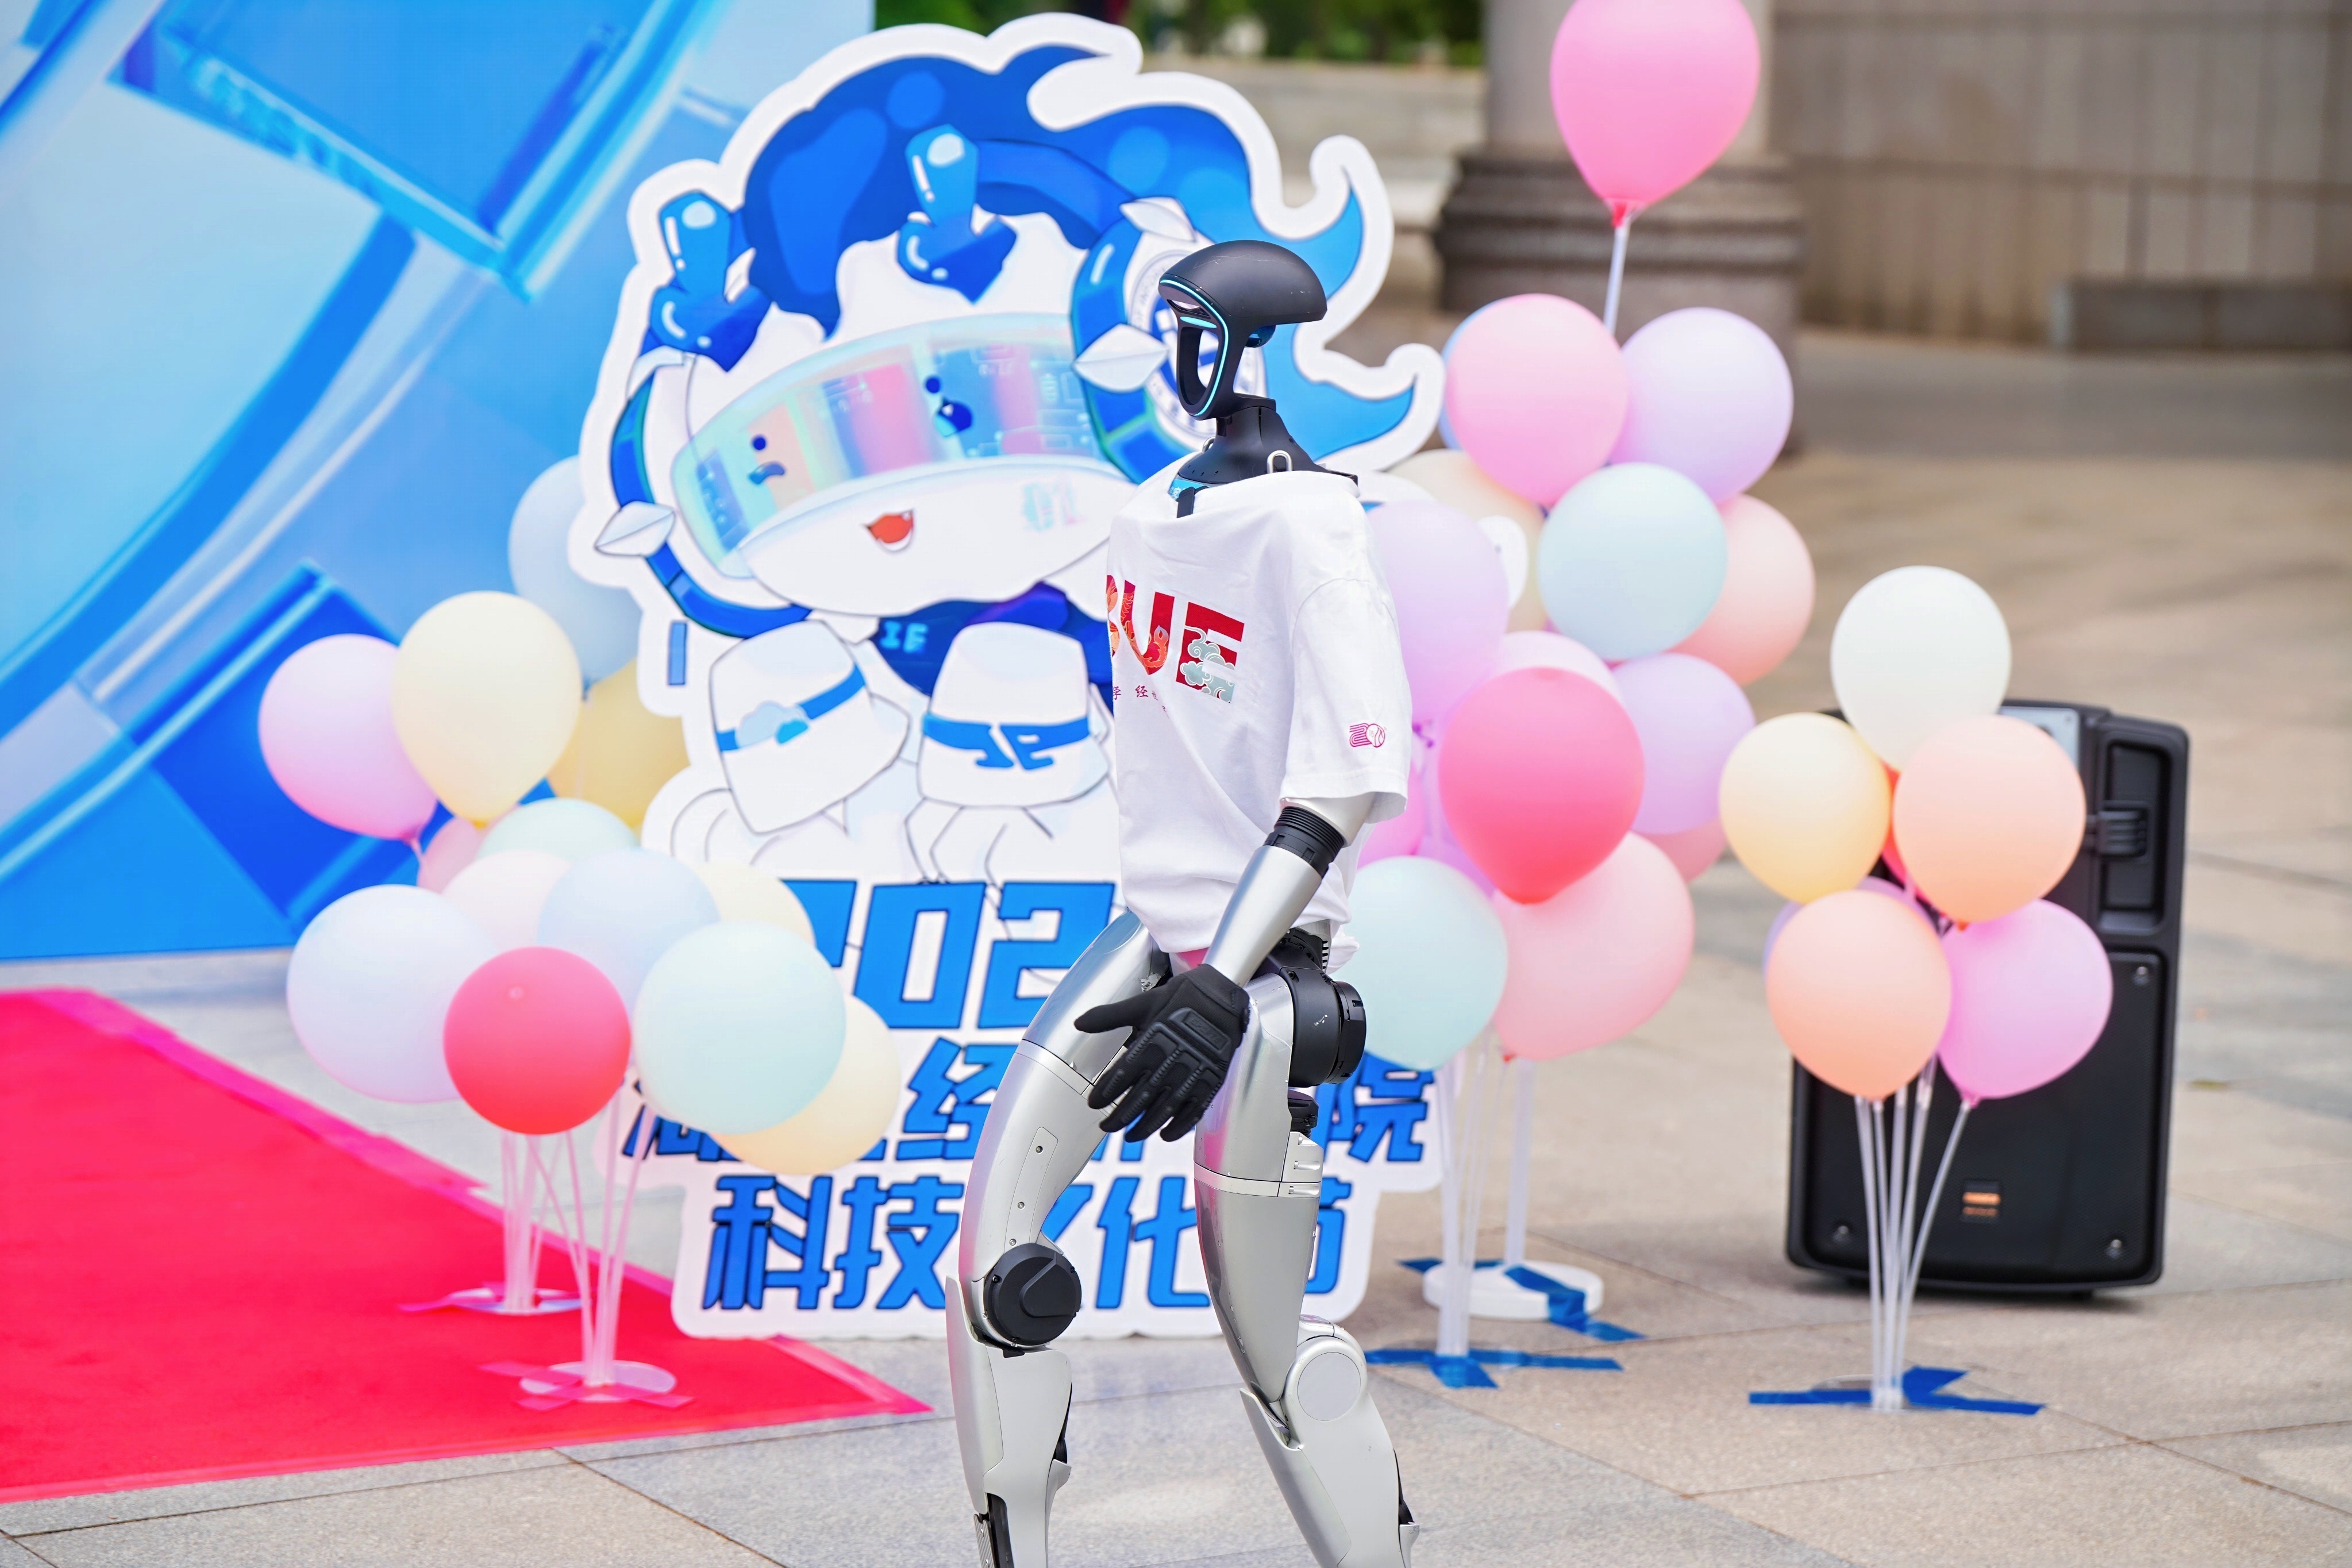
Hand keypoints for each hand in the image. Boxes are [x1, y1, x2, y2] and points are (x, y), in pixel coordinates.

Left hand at [1078, 965, 1249, 1140]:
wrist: (1223, 998)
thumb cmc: (1182, 998)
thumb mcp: (1144, 1003)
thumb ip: (1110, 1016)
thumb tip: (1078, 1023)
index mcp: (1152, 1043)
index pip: (1121, 1076)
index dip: (1106, 1092)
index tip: (1093, 1104)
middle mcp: (1170, 1063)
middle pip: (1140, 1099)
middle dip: (1120, 1116)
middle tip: (1106, 1127)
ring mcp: (1192, 1075)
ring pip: (1164, 1110)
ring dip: (1145, 1127)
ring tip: (1131, 1136)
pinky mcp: (1210, 1082)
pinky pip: (1193, 1112)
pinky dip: (1179, 1127)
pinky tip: (1166, 1135)